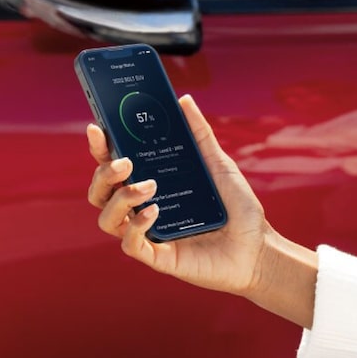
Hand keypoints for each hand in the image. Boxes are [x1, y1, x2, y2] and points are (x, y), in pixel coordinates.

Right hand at [87, 95, 271, 296]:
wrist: (258, 248)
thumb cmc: (237, 208)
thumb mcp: (218, 164)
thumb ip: (199, 133)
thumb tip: (183, 100)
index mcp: (151, 185)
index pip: (113, 166)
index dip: (100, 148)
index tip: (97, 128)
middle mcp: (142, 209)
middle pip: (100, 192)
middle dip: (104, 173)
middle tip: (125, 161)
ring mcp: (148, 234)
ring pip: (107, 218)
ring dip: (119, 199)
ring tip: (149, 186)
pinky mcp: (158, 257)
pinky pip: (130, 244)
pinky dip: (136, 225)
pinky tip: (154, 211)